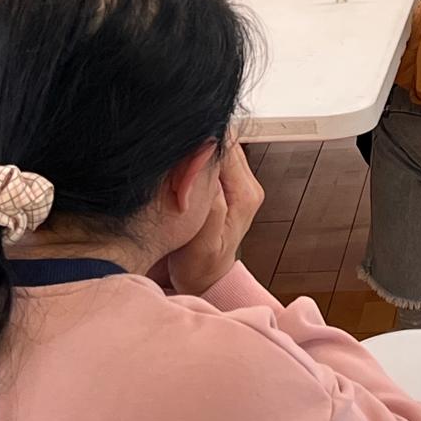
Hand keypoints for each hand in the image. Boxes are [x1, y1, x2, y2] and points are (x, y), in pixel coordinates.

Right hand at [166, 142, 264, 296]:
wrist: (206, 278)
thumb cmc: (200, 267)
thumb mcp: (202, 244)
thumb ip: (210, 206)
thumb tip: (209, 169)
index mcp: (245, 196)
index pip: (226, 150)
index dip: (199, 145)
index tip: (176, 154)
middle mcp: (248, 185)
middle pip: (225, 142)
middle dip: (196, 145)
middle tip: (172, 162)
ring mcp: (240, 182)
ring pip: (219, 146)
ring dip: (195, 150)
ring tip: (173, 168)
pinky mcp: (228, 182)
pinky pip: (213, 157)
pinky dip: (194, 157)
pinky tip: (178, 171)